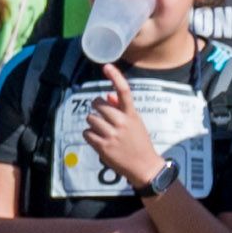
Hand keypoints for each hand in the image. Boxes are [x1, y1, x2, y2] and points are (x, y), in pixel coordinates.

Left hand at [79, 64, 165, 191]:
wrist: (145, 167)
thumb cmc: (139, 142)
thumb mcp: (135, 123)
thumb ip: (121, 109)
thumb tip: (108, 95)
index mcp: (132, 115)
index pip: (124, 91)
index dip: (115, 77)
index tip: (107, 66)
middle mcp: (122, 123)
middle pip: (98, 105)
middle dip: (97, 109)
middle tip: (102, 117)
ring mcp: (112, 135)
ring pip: (90, 119)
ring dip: (93, 123)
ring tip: (103, 131)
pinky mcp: (103, 147)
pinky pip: (86, 133)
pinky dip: (89, 135)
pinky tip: (98, 140)